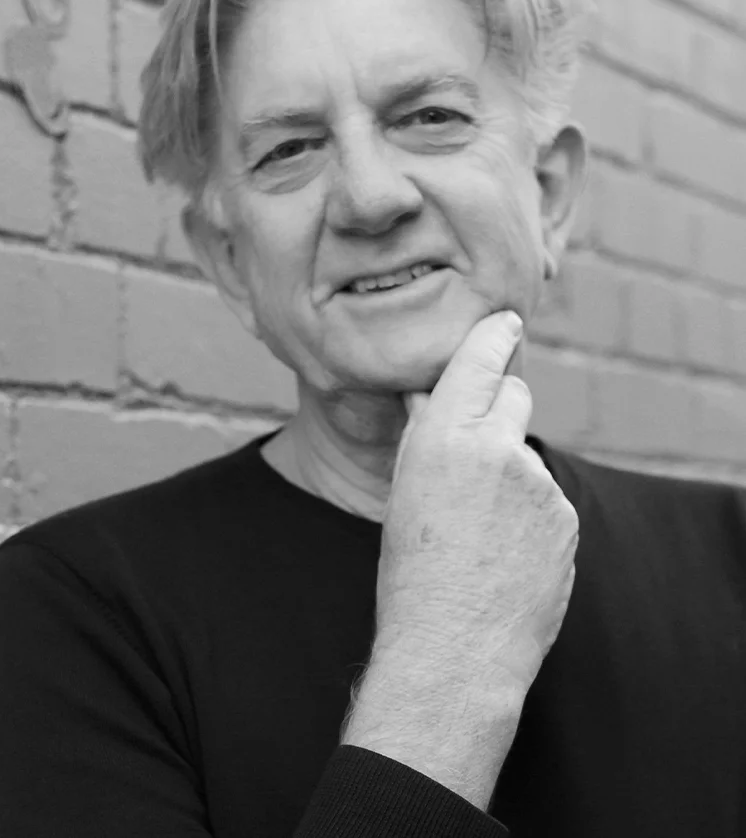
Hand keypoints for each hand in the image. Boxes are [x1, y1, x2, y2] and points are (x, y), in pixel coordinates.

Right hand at [343, 311, 578, 806]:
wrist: (451, 648)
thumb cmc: (410, 572)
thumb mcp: (404, 490)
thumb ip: (427, 436)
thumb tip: (432, 396)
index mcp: (444, 434)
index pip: (480, 358)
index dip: (493, 334)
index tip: (505, 320)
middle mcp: (496, 446)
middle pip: (514, 392)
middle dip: (499, 402)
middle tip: (479, 441)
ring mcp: (538, 482)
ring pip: (527, 454)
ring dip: (511, 473)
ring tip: (482, 529)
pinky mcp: (564, 516)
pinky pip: (546, 498)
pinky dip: (531, 514)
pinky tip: (506, 551)